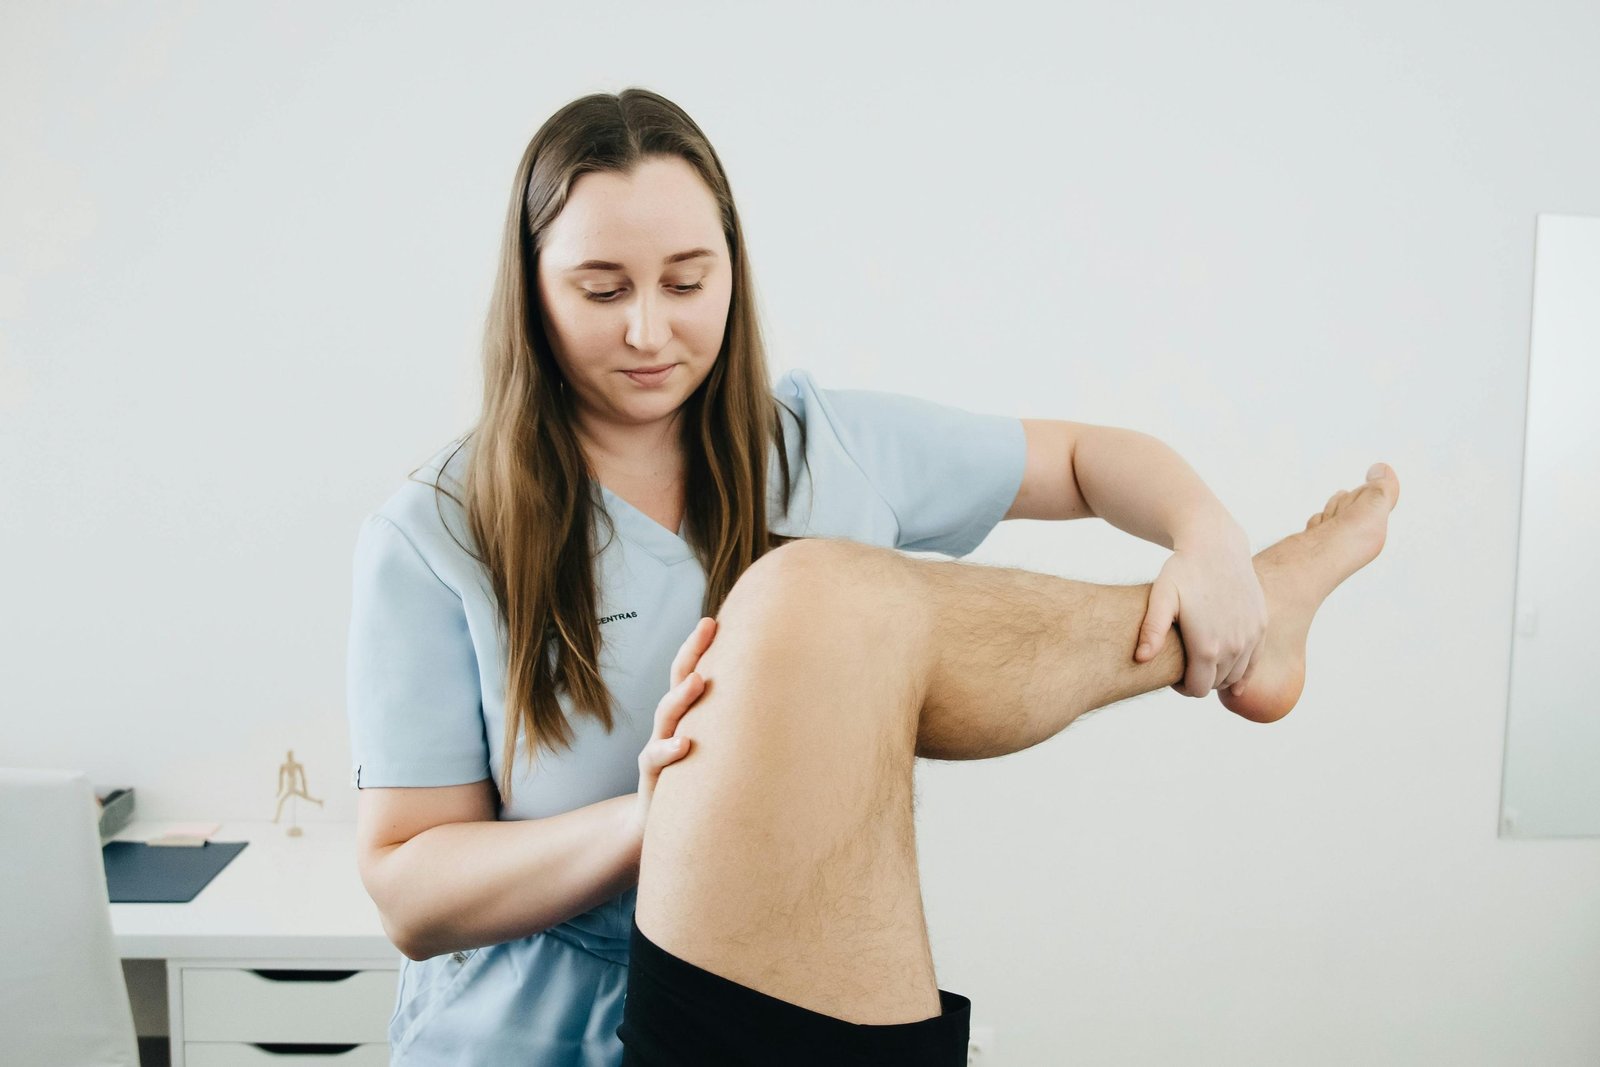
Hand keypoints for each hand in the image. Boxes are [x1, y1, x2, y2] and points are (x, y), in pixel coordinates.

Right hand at [633, 616, 716, 834]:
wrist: (664, 827)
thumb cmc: (701, 780)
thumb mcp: (717, 748)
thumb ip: (733, 724)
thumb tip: (782, 700)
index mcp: (688, 714)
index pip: (692, 671)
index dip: (700, 645)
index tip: (714, 619)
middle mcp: (672, 724)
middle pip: (678, 681)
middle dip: (692, 653)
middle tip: (707, 627)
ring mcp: (659, 747)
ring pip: (666, 716)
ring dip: (681, 696)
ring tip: (698, 681)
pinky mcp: (653, 777)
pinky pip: (655, 759)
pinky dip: (668, 750)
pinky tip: (684, 744)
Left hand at [1135, 539, 1266, 697]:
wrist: (1217, 546)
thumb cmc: (1183, 570)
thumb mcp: (1161, 597)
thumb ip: (1151, 630)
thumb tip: (1141, 659)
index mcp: (1207, 647)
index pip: (1197, 689)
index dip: (1182, 687)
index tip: (1172, 674)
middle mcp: (1234, 646)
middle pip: (1216, 684)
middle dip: (1199, 680)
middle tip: (1184, 666)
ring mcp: (1251, 637)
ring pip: (1235, 676)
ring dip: (1219, 675)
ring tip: (1201, 662)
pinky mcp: (1261, 626)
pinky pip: (1253, 662)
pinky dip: (1242, 671)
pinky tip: (1229, 671)